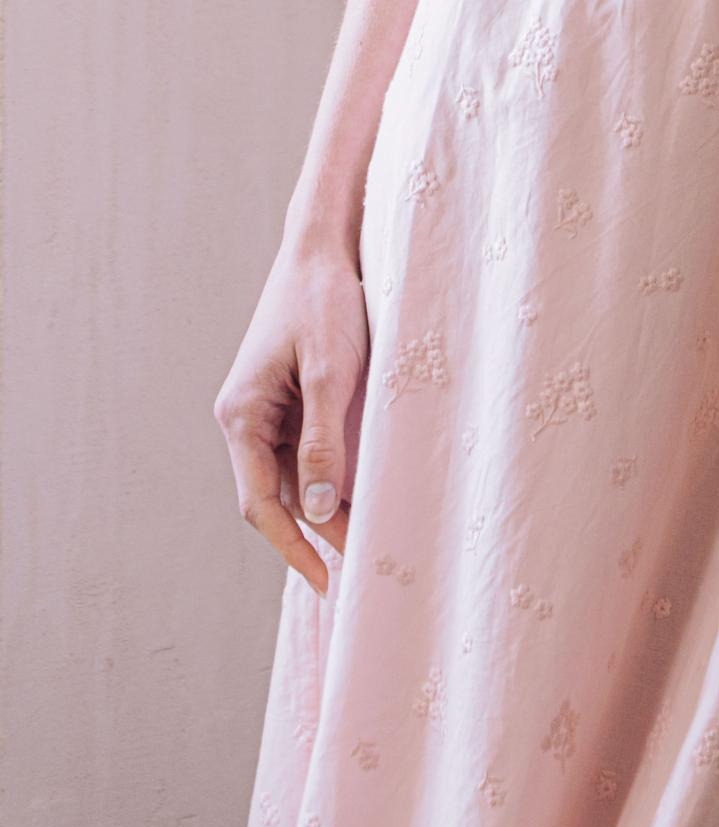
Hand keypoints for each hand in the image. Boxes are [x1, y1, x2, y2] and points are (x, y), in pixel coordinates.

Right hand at [214, 237, 368, 596]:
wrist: (324, 245)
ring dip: (325, 505)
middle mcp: (246, 417)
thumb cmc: (324, 301)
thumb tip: (320, 510)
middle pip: (275, 494)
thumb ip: (322, 441)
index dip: (294, 546)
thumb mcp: (330, 371)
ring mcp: (266, 408)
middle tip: (360, 564)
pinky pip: (303, 450)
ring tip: (368, 536)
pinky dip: (329, 474)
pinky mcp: (289, 396)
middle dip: (315, 532)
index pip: (261, 502)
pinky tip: (360, 490)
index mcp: (242, 415)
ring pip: (291, 474)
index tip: (326, 580)